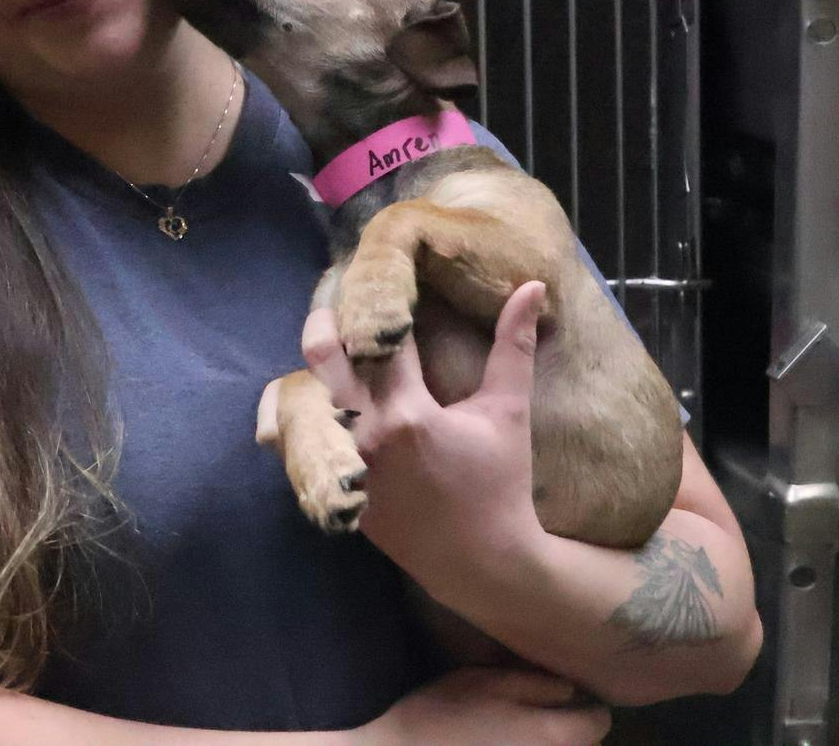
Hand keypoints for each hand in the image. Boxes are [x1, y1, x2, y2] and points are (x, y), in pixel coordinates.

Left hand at [302, 281, 550, 593]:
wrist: (482, 562)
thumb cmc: (500, 484)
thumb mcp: (509, 413)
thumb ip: (514, 347)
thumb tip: (531, 286)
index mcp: (408, 413)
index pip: (383, 337)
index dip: (382, 300)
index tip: (379, 276)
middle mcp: (366, 436)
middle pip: (323, 357)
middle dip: (326, 321)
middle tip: (335, 300)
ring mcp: (346, 465)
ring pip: (307, 397)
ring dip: (316, 369)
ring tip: (328, 344)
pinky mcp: (337, 488)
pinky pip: (307, 439)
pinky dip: (311, 413)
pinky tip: (322, 394)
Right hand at [354, 667, 609, 745]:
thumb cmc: (449, 711)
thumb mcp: (493, 680)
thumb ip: (540, 685)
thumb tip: (571, 692)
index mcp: (555, 735)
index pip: (599, 721)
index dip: (587, 705)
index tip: (570, 698)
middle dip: (574, 732)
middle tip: (547, 715)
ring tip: (522, 734)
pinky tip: (505, 745)